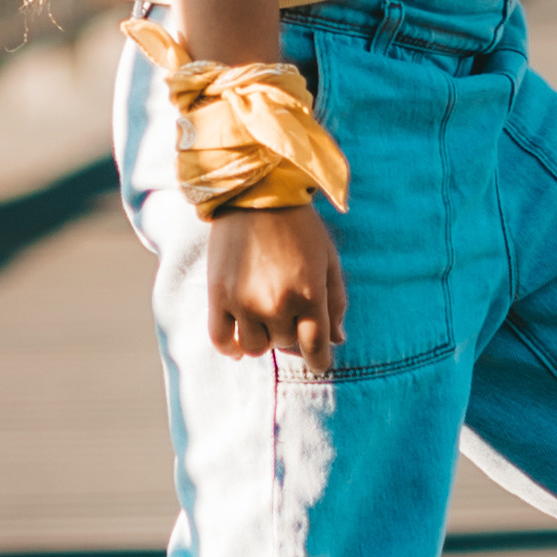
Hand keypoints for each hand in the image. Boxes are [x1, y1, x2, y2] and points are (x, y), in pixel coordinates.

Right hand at [206, 205, 347, 370]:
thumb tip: (338, 340)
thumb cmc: (300, 226)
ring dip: (263, 337)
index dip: (320, 361)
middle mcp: (276, 304)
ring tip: (265, 317)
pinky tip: (239, 340)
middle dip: (292, 333)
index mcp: (309, 294)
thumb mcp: (328, 259)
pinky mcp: (217, 296)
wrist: (255, 195)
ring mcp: (243, 302)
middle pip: (286, 344)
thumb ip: (335, 302)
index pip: (317, 350)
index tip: (319, 361)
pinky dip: (231, 347)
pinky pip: (221, 340)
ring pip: (255, 347)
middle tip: (289, 308)